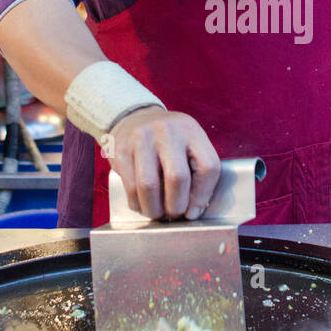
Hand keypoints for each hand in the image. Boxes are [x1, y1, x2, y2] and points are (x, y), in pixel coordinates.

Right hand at [105, 107, 220, 219]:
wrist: (134, 117)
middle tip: (174, 213)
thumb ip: (198, 172)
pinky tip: (142, 204)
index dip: (203, 195)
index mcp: (191, 131)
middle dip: (176, 206)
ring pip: (149, 186)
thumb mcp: (189, 143)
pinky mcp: (121, 151)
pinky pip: (130, 187)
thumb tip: (193, 211)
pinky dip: (137, 204)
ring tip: (157, 213)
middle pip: (177, 178)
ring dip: (155, 209)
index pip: (208, 167)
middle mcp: (167, 132)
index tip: (194, 210)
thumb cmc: (168, 139)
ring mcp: (142, 139)